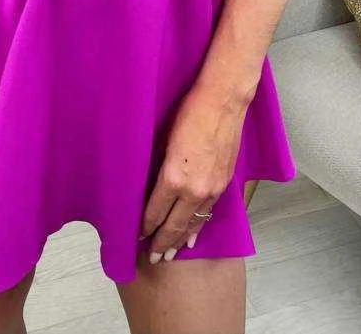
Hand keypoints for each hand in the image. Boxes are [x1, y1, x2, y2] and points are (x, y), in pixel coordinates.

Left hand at [139, 86, 247, 263]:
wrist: (224, 101)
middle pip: (174, 224)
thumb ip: (158, 167)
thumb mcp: (164, 140)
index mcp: (174, 177)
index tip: (136, 237)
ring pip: (194, 222)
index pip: (155, 212)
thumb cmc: (189, 112)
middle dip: (162, 242)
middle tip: (153, 258)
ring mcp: (212, 188)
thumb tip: (150, 184)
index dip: (145, 227)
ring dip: (181, 238)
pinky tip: (193, 234)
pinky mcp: (224, 183)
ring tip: (171, 253)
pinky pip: (209, 212)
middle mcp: (194, 189)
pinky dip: (199, 225)